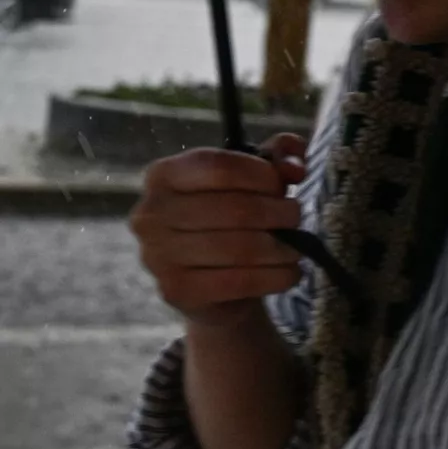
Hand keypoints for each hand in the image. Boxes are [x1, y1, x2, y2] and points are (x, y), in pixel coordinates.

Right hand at [129, 133, 308, 327]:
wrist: (214, 284)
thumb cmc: (234, 220)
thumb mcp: (256, 180)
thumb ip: (278, 158)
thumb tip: (294, 167)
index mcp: (163, 175)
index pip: (219, 166)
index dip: (262, 175)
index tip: (283, 186)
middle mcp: (150, 213)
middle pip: (235, 209)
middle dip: (280, 214)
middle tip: (297, 219)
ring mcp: (157, 255)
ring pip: (240, 248)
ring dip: (282, 249)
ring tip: (297, 248)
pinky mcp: (176, 291)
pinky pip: (238, 282)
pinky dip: (275, 277)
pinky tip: (289, 273)